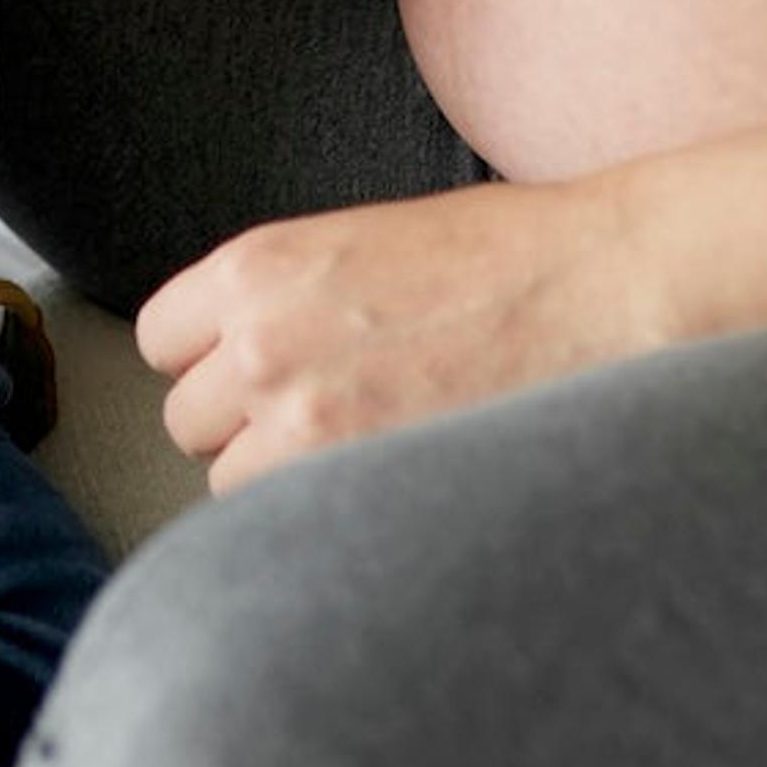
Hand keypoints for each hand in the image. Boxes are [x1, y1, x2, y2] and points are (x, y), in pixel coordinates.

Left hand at [137, 178, 666, 492]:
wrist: (604, 286)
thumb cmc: (504, 254)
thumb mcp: (363, 240)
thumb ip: (284, 296)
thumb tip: (238, 351)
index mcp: (258, 268)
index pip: (161, 340)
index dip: (208, 358)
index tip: (248, 369)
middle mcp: (262, 344)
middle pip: (187, 420)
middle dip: (240, 421)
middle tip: (320, 409)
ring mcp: (306, 424)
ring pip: (234, 484)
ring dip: (282, 475)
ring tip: (365, 442)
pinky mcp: (359, 485)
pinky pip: (294, 526)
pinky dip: (329, 514)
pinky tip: (386, 479)